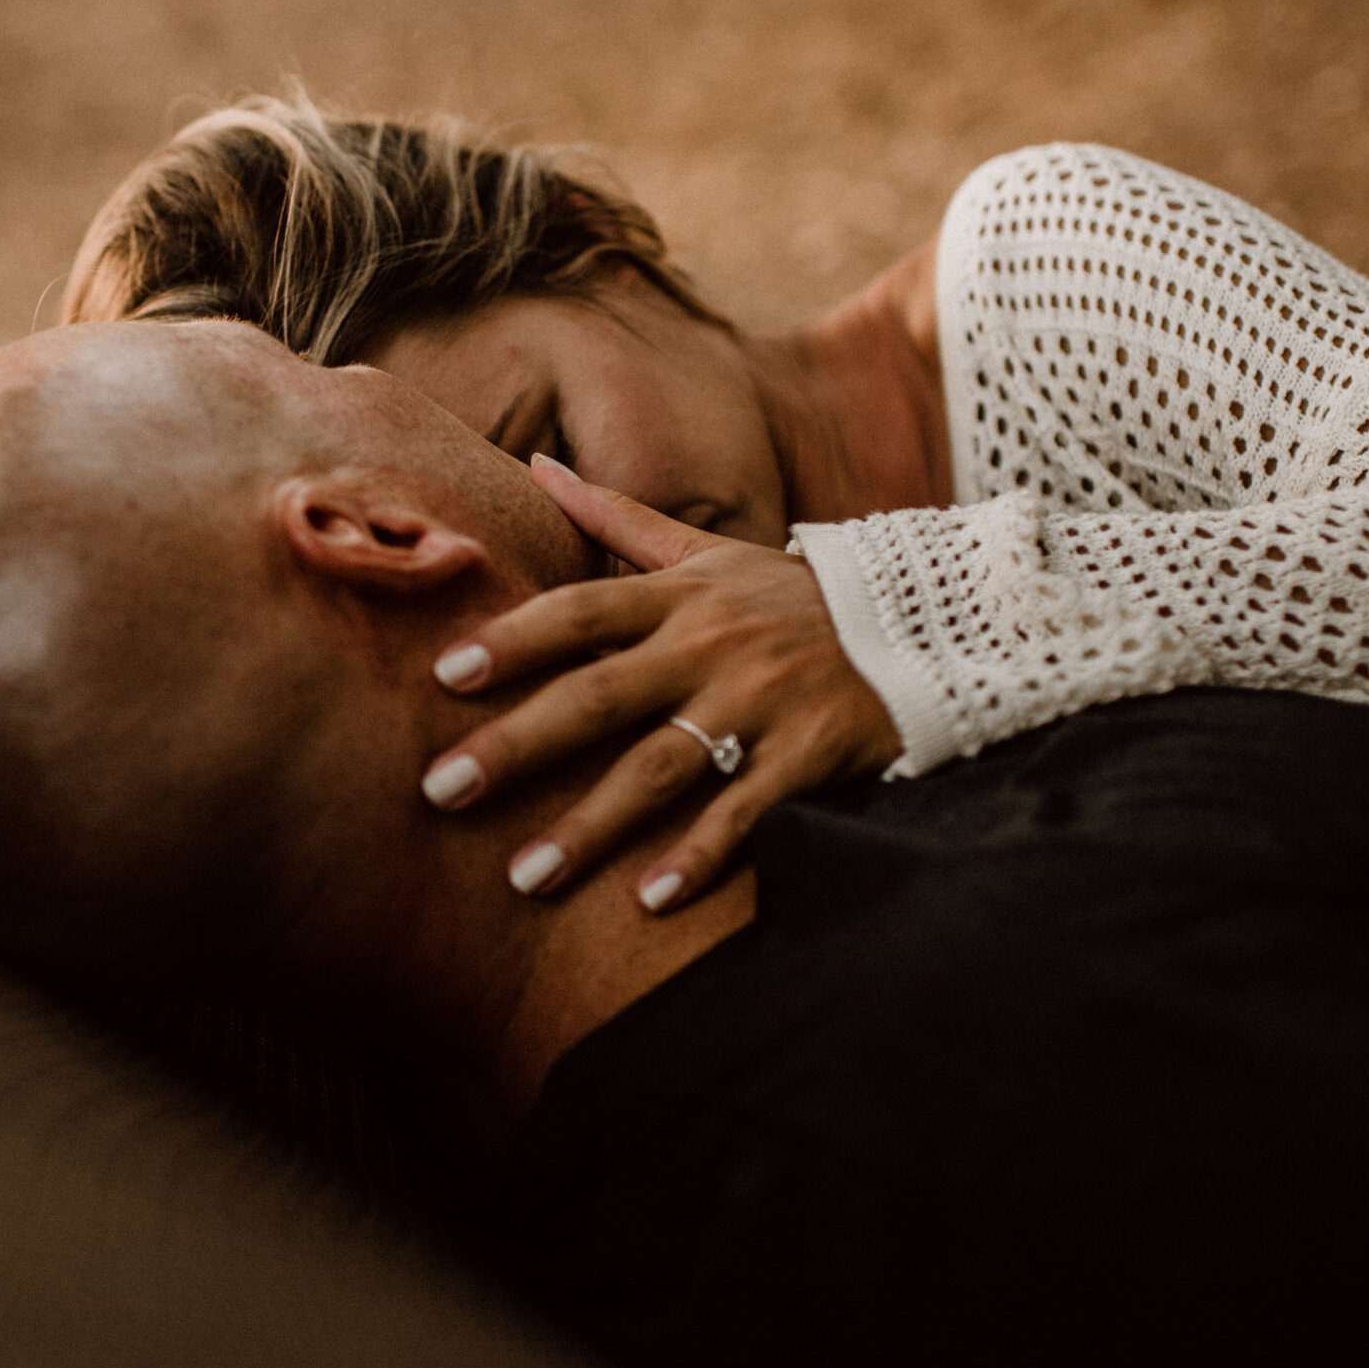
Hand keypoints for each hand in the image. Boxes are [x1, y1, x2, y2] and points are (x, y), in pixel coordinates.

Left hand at [423, 455, 901, 912]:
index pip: (579, 612)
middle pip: (598, 696)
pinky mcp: (812, 754)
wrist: (931, 622)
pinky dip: (699, 857)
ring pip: (661, 767)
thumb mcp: (709, 549)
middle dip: (515, 746)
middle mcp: (713, 647)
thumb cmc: (794, 594)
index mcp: (681, 596)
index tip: (443, 676)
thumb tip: (534, 465)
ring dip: (589, 826)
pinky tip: (647, 901)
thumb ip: (615, 518)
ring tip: (524, 876)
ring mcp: (763, 703)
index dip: (513, 641)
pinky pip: (746, 812)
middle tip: (437, 790)